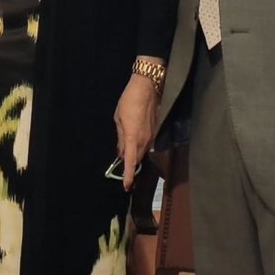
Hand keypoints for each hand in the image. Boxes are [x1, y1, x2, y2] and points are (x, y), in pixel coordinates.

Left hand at [114, 74, 158, 192]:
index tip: (126, 187)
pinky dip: (140, 146)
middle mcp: (144, 140)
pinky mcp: (156, 131)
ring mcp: (152, 136)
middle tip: (123, 169)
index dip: (129, 176)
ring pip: (143, 152)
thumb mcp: (118, 118)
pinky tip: (135, 140)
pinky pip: (147, 144)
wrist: (147, 87)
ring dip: (136, 155)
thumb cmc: (129, 101)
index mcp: (133, 137)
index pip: (131, 162)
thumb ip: (120, 137)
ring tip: (127, 153)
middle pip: (138, 159)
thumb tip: (122, 152)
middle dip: (131, 165)